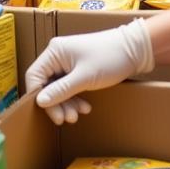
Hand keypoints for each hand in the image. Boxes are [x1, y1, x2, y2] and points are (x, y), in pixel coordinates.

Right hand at [24, 19, 153, 124]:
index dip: (39, 97)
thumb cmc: (110, 58)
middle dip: (56, 103)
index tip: (52, 113)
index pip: (34, 76)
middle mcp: (58, 54)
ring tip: (78, 115)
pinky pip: (69, 85)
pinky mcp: (78, 67)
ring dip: (67, 102)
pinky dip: (75, 97)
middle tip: (68, 119)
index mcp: (55, 51)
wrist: (135, 49)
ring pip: (58, 87)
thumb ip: (61, 90)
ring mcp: (68, 60)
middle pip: (46, 84)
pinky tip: (85, 107)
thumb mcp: (84, 78)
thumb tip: (39, 101)